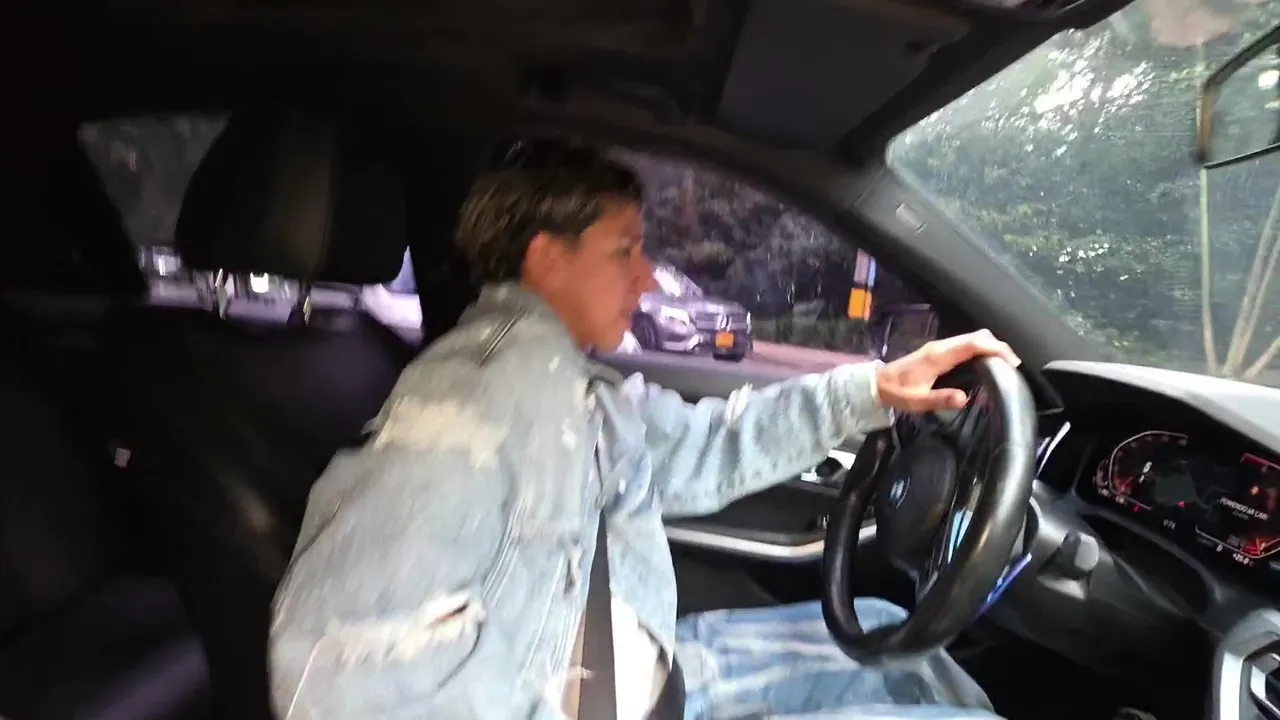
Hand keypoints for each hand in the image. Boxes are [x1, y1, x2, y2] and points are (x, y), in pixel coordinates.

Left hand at [874, 329, 1019, 412]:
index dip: (995, 348)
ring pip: (972, 338)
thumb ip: (940, 399)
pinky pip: (966, 344)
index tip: (1012, 362)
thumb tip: (964, 398)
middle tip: (1013, 366)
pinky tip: (987, 364)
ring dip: (991, 347)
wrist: (878, 383)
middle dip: (998, 346)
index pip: (973, 344)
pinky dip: (981, 349)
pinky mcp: (940, 351)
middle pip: (977, 336)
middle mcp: (942, 346)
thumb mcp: (918, 401)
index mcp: (939, 356)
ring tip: (1004, 365)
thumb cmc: (898, 392)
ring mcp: (941, 347)